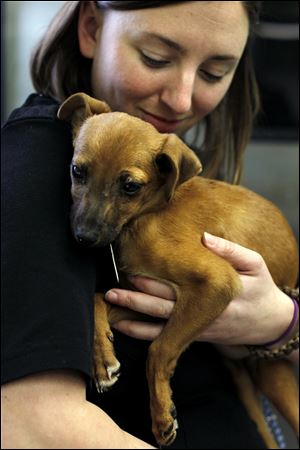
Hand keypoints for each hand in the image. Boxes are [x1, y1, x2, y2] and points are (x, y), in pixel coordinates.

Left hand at [105, 232, 293, 346]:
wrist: (270, 324)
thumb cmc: (261, 289)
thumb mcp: (256, 265)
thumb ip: (232, 250)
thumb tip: (204, 236)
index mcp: (217, 294)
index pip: (181, 288)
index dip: (156, 282)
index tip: (134, 272)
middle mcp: (203, 314)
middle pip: (165, 308)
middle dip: (137, 300)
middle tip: (112, 291)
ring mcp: (198, 328)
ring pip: (161, 325)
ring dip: (135, 317)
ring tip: (111, 309)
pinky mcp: (196, 336)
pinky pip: (166, 337)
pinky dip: (145, 333)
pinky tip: (126, 326)